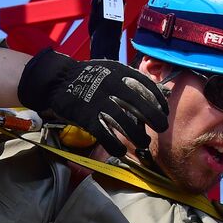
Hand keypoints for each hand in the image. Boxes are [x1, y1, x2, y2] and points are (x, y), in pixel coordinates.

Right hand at [16, 48, 167, 158]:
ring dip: (136, 135)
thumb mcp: (112, 71)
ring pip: (123, 121)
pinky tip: (121, 152)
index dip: (159, 102)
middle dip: (154, 118)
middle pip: (139, 104)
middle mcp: (112, 86)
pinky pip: (104, 134)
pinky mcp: (86, 116)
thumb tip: (159, 91)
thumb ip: (132, 80)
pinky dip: (114, 145)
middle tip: (162, 128)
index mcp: (120, 73)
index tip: (163, 112)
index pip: (147, 87)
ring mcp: (98, 102)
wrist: (58, 79)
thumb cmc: (89, 77)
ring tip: (143, 143)